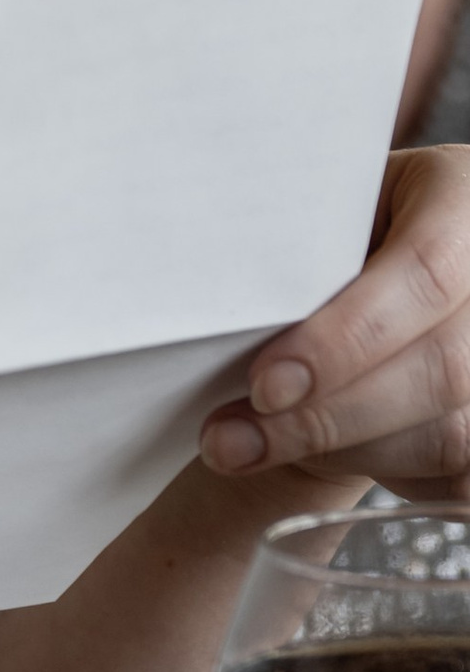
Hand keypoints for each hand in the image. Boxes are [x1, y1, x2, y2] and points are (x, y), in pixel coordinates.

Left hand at [201, 146, 469, 504]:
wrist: (359, 285)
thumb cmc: (319, 237)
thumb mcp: (308, 218)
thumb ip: (289, 251)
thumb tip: (225, 322)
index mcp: (460, 195)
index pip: (426, 271)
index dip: (346, 339)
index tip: (264, 385)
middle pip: (444, 366)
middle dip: (328, 415)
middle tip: (232, 441)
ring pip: (451, 432)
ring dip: (341, 453)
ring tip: (247, 449)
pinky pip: (458, 473)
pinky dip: (388, 477)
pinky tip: (315, 461)